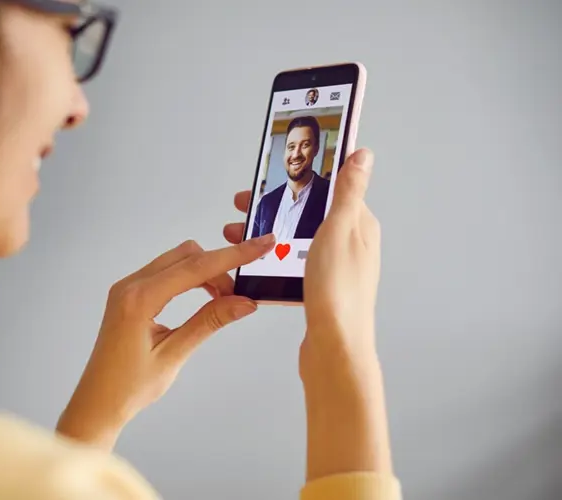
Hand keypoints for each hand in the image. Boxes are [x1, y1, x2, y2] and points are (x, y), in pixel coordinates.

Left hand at [57, 235, 275, 449]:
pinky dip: (189, 278)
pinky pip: (165, 273)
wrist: (97, 402)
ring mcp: (128, 288)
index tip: (260, 245)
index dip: (233, 256)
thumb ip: (208, 322)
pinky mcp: (130, 295)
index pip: (195, 267)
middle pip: (186, 255)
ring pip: (177, 261)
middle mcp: (131, 285)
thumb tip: (244, 302)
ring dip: (205, 272)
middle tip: (240, 294)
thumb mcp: (174, 355)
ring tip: (225, 300)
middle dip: (219, 266)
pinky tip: (204, 299)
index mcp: (139, 299)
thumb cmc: (129, 387)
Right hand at [225, 149, 391, 481]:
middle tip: (241, 204)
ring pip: (295, 239)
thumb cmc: (338, 291)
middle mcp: (350, 244)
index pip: (330, 187)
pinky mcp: (320, 288)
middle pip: (307, 213)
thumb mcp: (339, 229)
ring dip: (265, 233)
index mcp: (359, 225)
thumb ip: (348, 191)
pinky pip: (291, 263)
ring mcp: (335, 267)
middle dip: (273, 207)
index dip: (300, 176)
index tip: (271, 170)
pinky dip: (270, 258)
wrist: (335, 349)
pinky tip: (250, 263)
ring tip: (233, 234)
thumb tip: (362, 153)